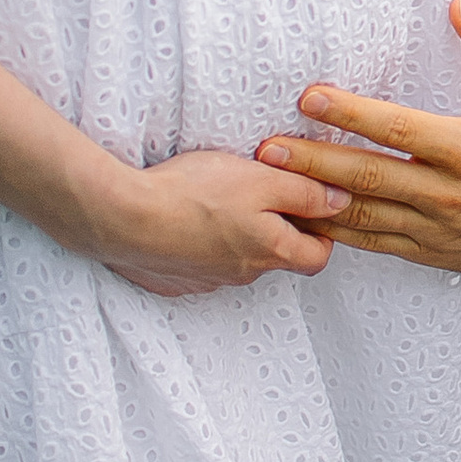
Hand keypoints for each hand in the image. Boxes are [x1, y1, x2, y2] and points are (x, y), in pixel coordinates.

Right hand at [90, 148, 348, 296]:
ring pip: (237, 260)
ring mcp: (205, 281)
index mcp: (270, 252)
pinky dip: (201, 243)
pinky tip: (186, 217)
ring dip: (237, 235)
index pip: (318, 258)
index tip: (310, 204)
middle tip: (262, 192)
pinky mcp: (173, 280)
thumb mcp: (262, 180)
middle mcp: (242, 275)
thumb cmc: (193, 193)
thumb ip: (305, 193)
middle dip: (278, 229)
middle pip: (276, 257)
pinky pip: (200, 264)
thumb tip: (340, 203)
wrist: (121, 218)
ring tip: (218, 199)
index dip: (322, 231)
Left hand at [258, 0, 460, 274]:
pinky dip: (337, 233)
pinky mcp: (432, 254)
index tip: (309, 95)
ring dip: (313, 199)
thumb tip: (458, 3)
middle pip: (367, 178)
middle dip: (312, 161)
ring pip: (363, 217)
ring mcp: (438, 230)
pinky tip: (304, 218)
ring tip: (269, 182)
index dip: (350, 113)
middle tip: (265, 146)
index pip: (398, 130)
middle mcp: (450, 193)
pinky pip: (374, 245)